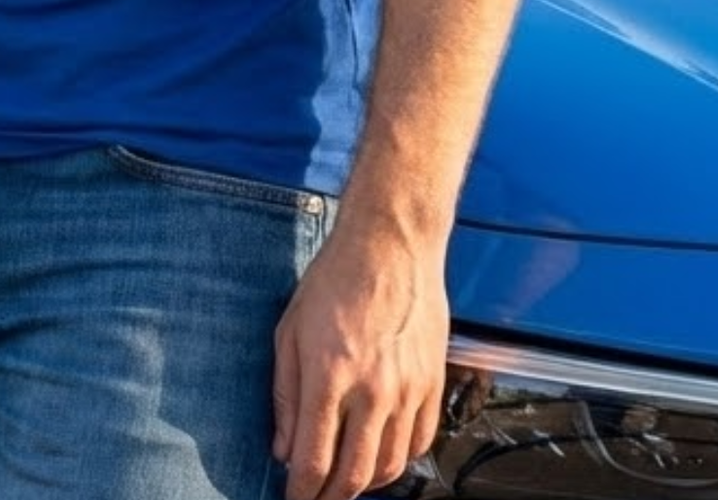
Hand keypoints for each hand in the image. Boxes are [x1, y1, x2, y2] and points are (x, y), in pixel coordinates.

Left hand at [272, 220, 448, 499]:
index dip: (300, 493)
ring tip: (347, 479)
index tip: (292, 499)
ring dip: (366, 483)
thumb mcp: (290, 331)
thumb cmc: (336, 278)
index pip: (314, 461)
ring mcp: (408, 389)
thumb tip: (284, 448)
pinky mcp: (433, 383)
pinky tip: (382, 454)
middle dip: (331, 497)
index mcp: (329, 374)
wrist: (390, 244)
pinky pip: (420, 442)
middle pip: (354, 475)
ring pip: (390, 467)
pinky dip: (400, 460)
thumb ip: (285, 396)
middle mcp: (372, 389)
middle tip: (318, 497)